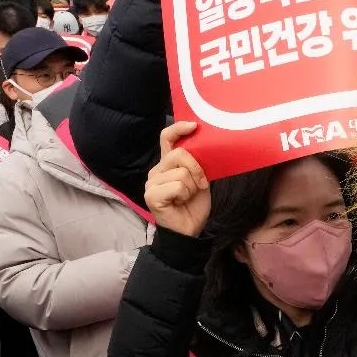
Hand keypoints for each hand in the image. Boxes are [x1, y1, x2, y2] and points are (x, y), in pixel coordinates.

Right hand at [144, 121, 211, 236]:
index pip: (167, 138)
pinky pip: (177, 186)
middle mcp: (156, 171)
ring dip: (192, 187)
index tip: (194, 126)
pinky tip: (180, 203)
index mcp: (166, 164)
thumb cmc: (193, 206)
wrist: (189, 231)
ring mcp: (151, 183)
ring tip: (187, 197)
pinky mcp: (151, 195)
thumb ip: (196, 162)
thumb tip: (204, 144)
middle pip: (179, 154)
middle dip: (197, 169)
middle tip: (201, 184)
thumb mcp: (200, 179)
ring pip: (181, 173)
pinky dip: (185, 195)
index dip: (179, 129)